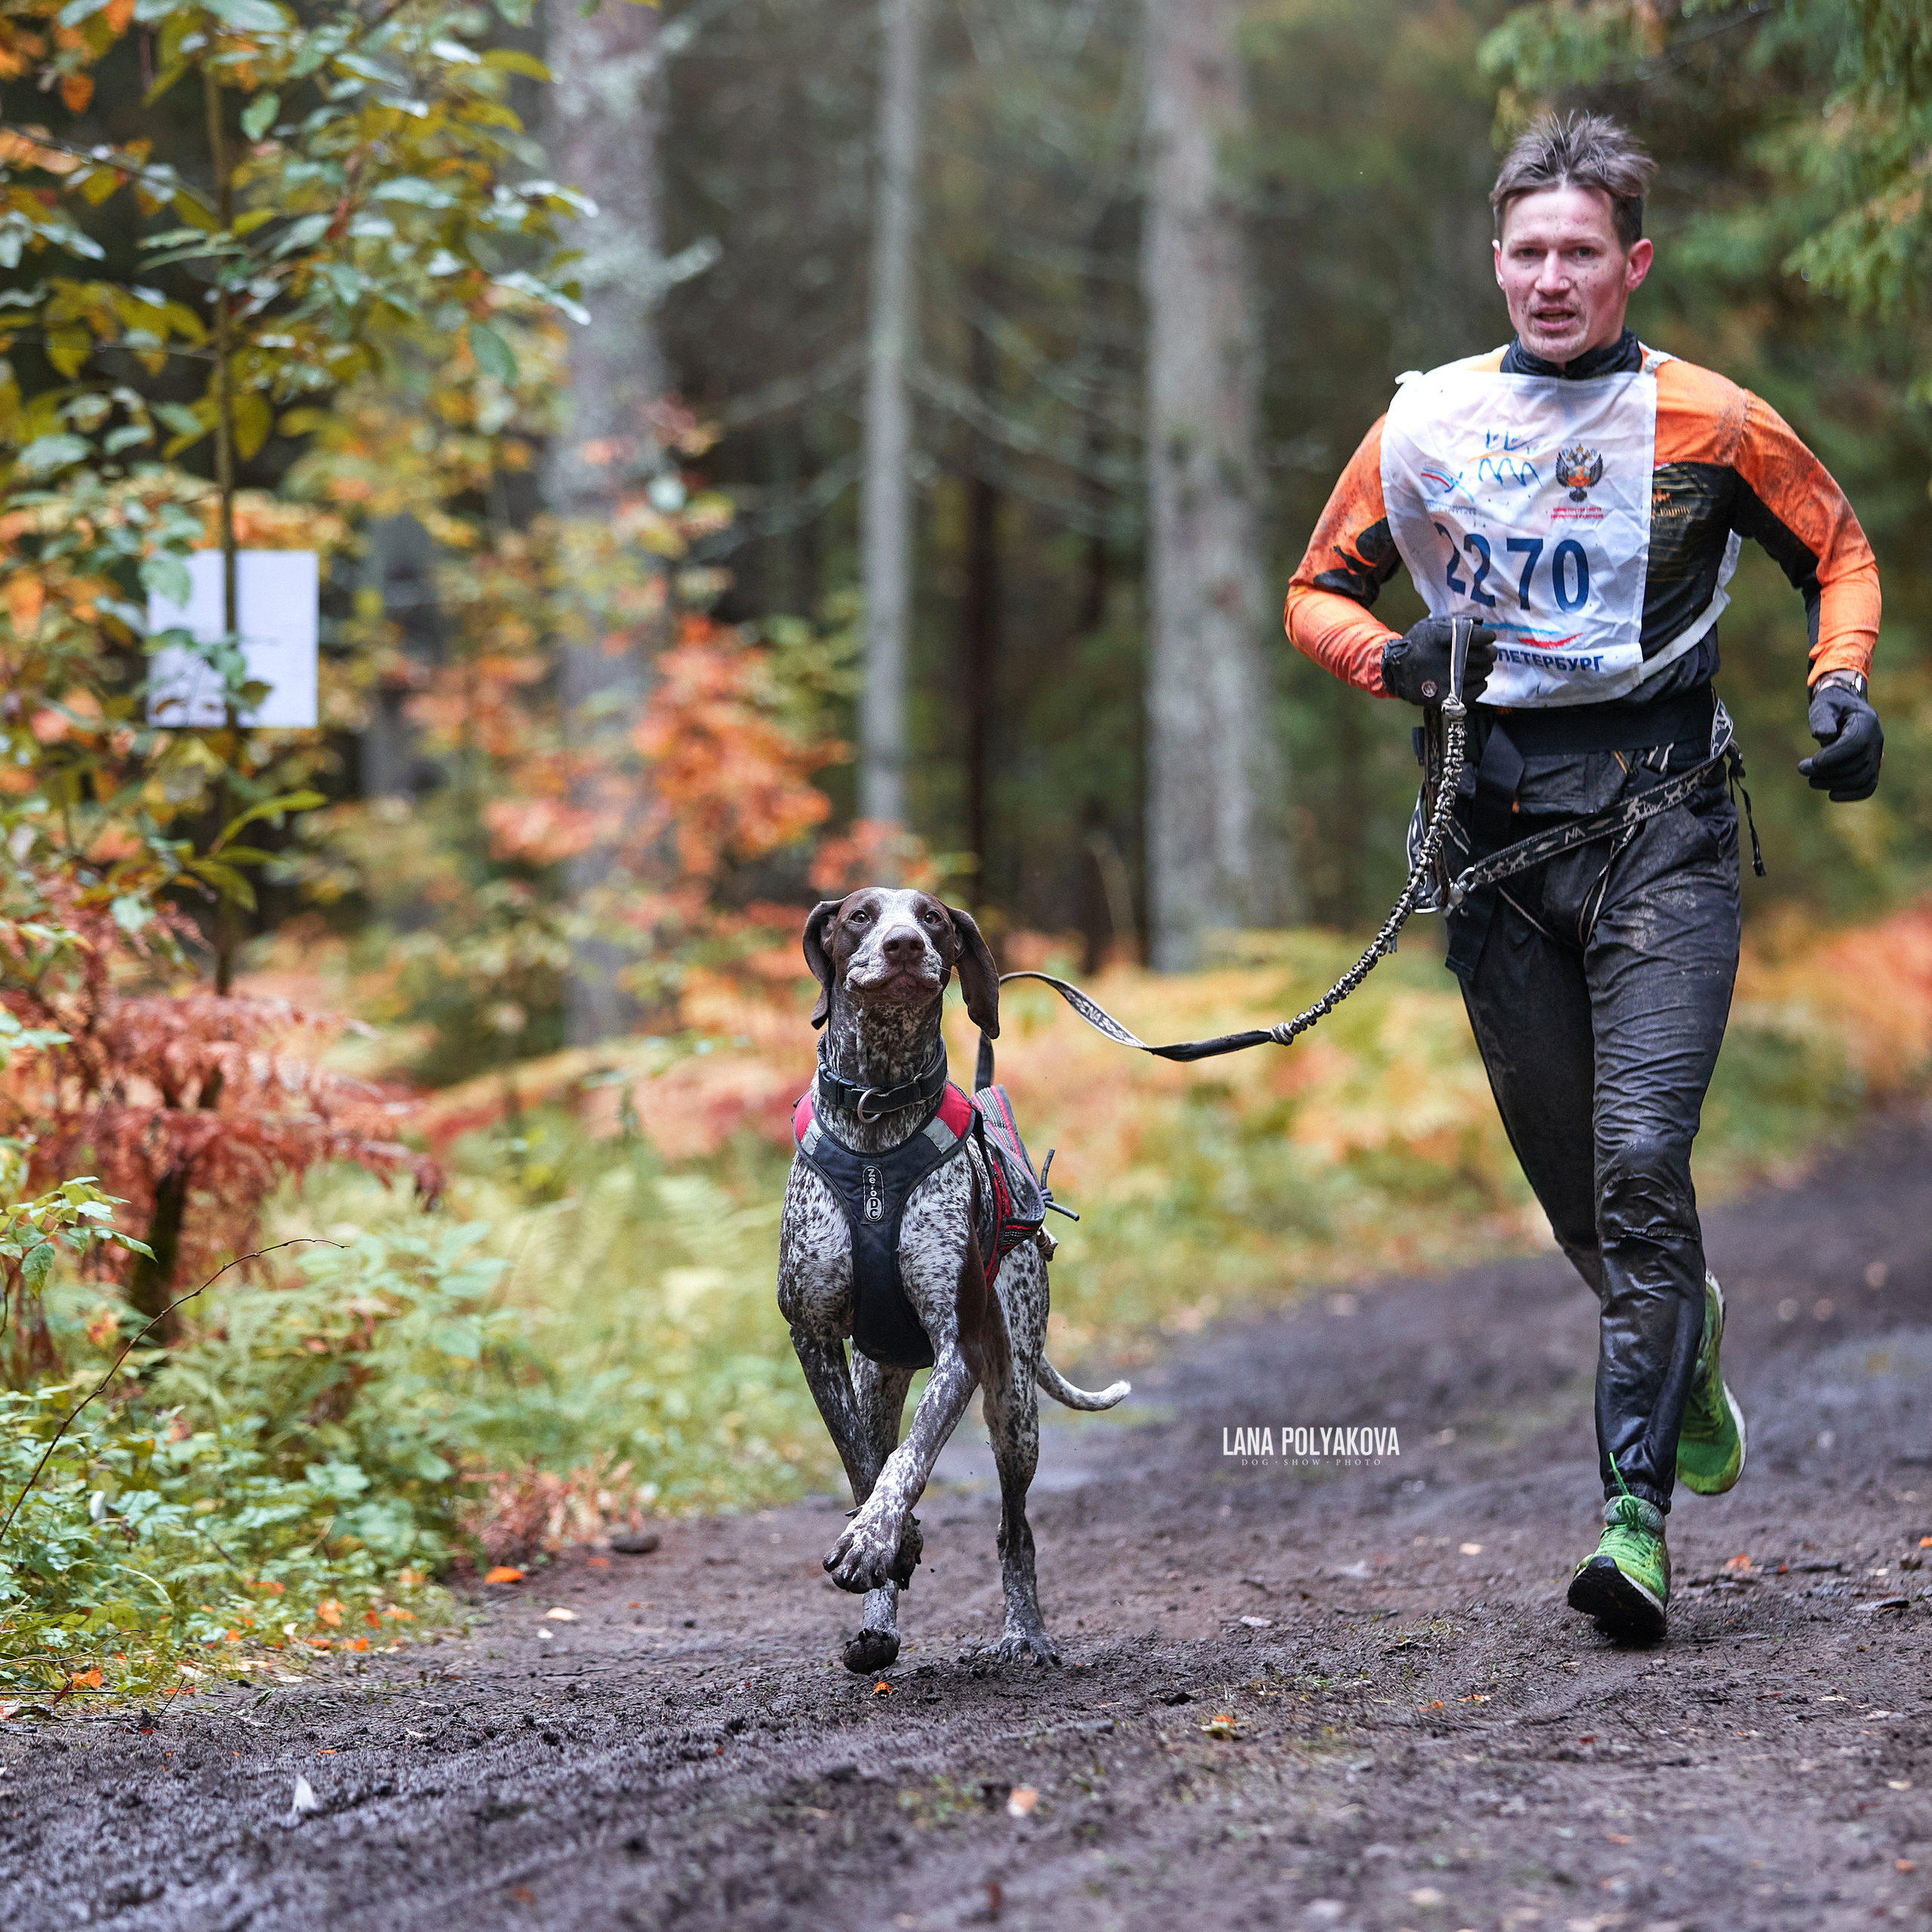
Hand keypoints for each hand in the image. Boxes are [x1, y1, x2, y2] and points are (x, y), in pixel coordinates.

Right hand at [1380, 616, 1497, 707]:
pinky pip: (1473, 692)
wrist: (1394, 671)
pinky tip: (1478, 681)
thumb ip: (1455, 622)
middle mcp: (1438, 659)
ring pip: (1480, 674)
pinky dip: (1481, 686)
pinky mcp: (1441, 698)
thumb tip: (1481, 623)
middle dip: (1490, 653)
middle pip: (1481, 656)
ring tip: (1480, 666)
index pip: (1472, 636)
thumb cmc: (1416, 645)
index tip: (1489, 637)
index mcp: (1436, 638)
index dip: (1486, 636)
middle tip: (1489, 652)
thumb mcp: (1430, 626)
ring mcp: (1441, 680)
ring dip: (1485, 669)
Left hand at [1799, 679, 1882, 801]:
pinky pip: (1868, 786)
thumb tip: (1823, 735)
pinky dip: (1852, 794)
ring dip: (1834, 783)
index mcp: (1867, 721)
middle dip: (1827, 771)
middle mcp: (1876, 740)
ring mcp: (1876, 754)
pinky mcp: (1871, 767)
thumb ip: (1821, 719)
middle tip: (1802, 768)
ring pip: (1861, 778)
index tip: (1813, 761)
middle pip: (1857, 764)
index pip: (1855, 744)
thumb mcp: (1823, 705)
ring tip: (1811, 779)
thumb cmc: (1831, 706)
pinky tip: (1832, 795)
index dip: (1835, 756)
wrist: (1844, 709)